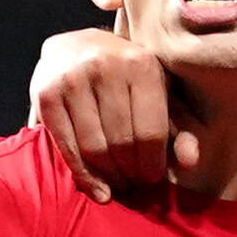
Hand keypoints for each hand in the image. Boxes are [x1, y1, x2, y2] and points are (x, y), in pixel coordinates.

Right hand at [29, 30, 196, 196]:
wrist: (75, 48)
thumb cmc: (125, 79)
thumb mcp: (159, 94)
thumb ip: (179, 128)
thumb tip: (189, 161)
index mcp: (141, 64)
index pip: (150, 131)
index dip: (152, 163)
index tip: (151, 177)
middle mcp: (105, 65)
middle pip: (122, 142)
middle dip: (130, 172)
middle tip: (132, 184)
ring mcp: (72, 78)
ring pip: (95, 147)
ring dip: (109, 175)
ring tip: (117, 184)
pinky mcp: (46, 93)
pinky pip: (67, 146)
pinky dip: (83, 174)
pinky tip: (97, 188)